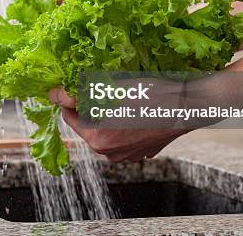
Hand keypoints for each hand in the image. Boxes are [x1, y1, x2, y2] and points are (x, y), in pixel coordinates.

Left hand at [49, 87, 185, 162]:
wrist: (188, 103)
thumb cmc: (151, 93)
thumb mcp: (109, 86)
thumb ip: (77, 92)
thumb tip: (54, 94)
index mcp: (98, 139)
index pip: (69, 116)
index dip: (69, 98)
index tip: (73, 86)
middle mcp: (111, 154)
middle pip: (87, 125)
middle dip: (88, 107)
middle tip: (98, 87)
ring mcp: (128, 156)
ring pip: (105, 131)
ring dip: (106, 115)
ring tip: (118, 96)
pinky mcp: (143, 152)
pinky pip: (124, 136)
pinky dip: (123, 123)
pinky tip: (133, 109)